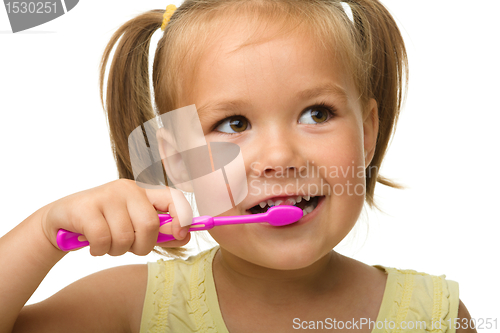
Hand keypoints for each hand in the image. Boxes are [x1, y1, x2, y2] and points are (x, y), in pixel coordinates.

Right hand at [41, 179, 190, 255]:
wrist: (62, 221)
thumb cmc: (105, 224)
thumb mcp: (134, 226)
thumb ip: (161, 232)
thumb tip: (186, 236)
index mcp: (143, 192)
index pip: (172, 197)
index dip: (183, 216)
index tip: (182, 233)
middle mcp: (126, 189)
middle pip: (149, 225)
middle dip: (142, 246)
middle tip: (129, 248)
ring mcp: (105, 196)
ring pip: (125, 237)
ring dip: (116, 250)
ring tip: (107, 244)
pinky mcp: (86, 208)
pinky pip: (103, 240)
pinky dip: (99, 251)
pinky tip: (92, 245)